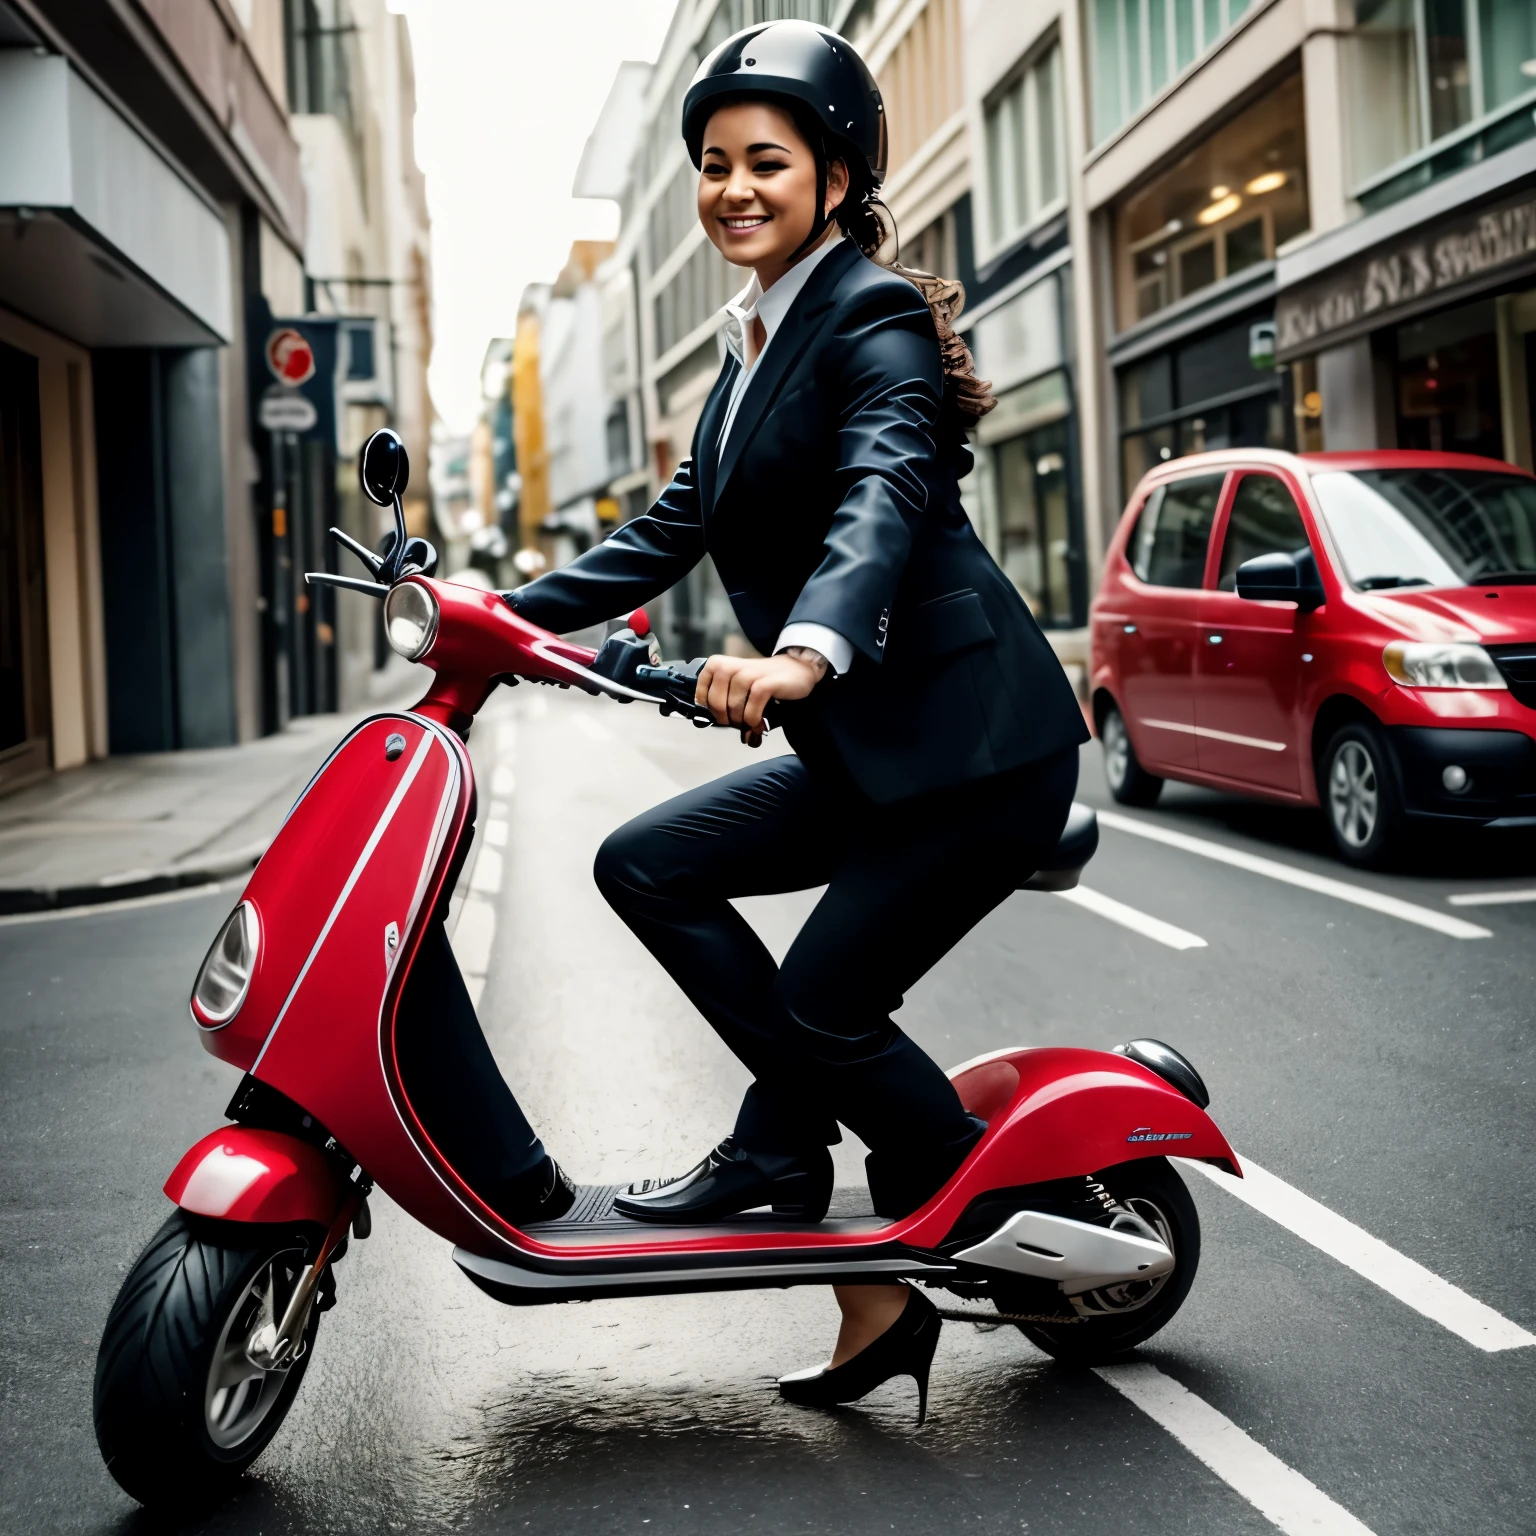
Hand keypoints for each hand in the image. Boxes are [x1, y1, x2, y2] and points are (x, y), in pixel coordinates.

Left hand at [696, 650, 825, 745]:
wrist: (795, 669)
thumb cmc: (762, 681)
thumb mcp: (734, 685)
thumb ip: (719, 698)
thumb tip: (706, 723)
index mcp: (717, 665)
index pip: (701, 697)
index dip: (710, 713)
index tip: (722, 717)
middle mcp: (729, 667)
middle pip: (716, 704)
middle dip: (726, 720)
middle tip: (738, 724)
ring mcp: (747, 674)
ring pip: (734, 708)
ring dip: (742, 722)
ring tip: (751, 724)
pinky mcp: (765, 683)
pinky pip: (751, 710)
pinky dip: (753, 721)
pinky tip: (759, 724)